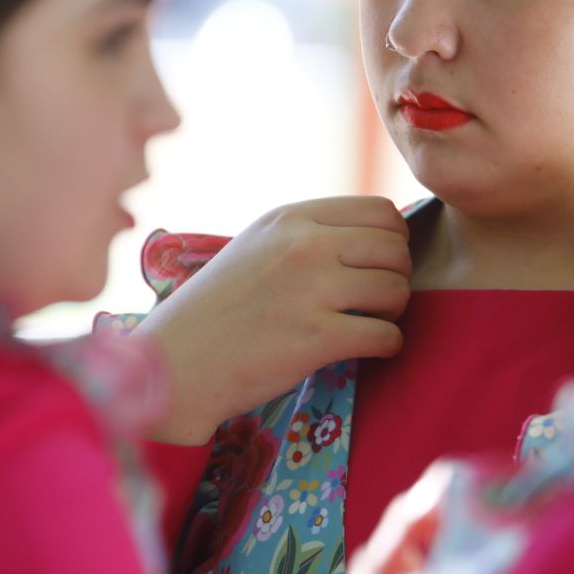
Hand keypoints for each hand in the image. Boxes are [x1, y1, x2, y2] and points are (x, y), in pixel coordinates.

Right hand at [143, 196, 411, 442]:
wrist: (176, 362)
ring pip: (397, 291)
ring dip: (393, 312)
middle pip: (396, 250)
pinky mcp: (317, 338)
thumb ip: (311, 232)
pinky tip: (366, 349)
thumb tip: (381, 233)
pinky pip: (387, 335)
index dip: (393, 240)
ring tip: (368, 323)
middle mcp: (305, 245)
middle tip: (375, 300)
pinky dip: (387, 345)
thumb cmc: (219, 306)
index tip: (378, 264)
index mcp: (292, 218)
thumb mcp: (259, 244)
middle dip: (395, 277)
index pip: (382, 211)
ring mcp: (312, 290)